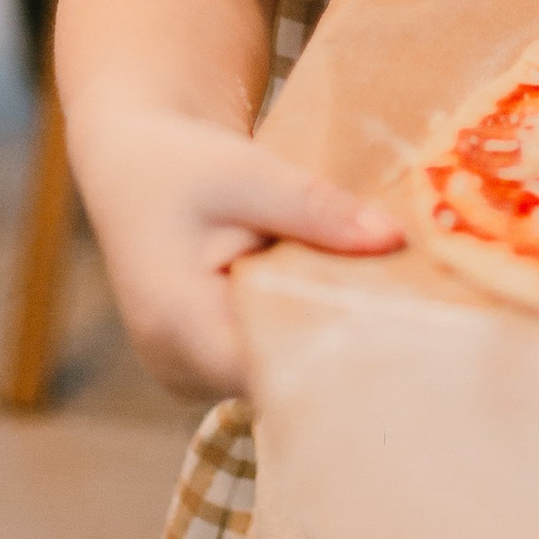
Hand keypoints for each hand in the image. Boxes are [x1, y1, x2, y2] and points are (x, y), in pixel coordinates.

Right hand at [65, 95, 402, 398]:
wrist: (131, 162)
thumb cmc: (181, 162)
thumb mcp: (248, 173)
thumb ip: (318, 211)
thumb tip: (394, 240)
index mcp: (180, 326)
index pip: (274, 373)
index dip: (337, 354)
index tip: (401, 324)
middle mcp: (178, 366)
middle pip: (279, 376)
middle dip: (337, 341)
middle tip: (407, 304)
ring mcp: (187, 372)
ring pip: (274, 370)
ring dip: (318, 334)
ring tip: (379, 295)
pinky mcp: (202, 363)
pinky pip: (261, 358)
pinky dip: (296, 327)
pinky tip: (335, 295)